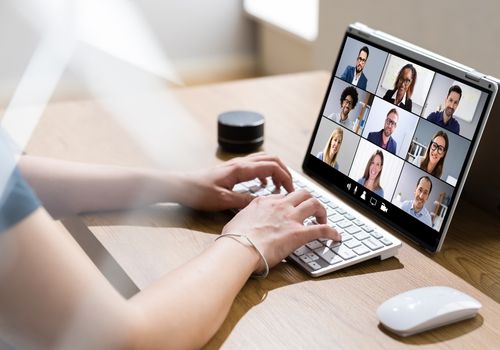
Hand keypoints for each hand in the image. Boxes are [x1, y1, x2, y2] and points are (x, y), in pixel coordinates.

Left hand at [177, 153, 292, 210]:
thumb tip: (263, 202)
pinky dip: (265, 172)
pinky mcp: (233, 169)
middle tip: (289, 187)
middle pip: (271, 158)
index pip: (272, 166)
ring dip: (275, 170)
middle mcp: (240, 163)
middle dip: (284, 171)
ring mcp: (236, 165)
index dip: (285, 177)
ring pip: (264, 160)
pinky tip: (263, 185)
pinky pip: (255, 166)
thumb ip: (245, 201)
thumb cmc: (198, 192)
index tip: (290, 191)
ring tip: (279, 187)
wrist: (182, 187)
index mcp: (240, 169)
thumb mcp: (223, 201)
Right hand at [221, 190, 340, 271]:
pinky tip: (336, 237)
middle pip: (302, 193)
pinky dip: (332, 232)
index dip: (290, 202)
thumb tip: (243, 224)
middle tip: (311, 211)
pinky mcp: (299, 234)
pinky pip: (321, 229)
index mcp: (264, 202)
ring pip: (314, 204)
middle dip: (310, 200)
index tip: (292, 209)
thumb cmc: (234, 239)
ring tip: (324, 219)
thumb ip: (245, 218)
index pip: (283, 196)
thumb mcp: (236, 221)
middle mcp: (280, 206)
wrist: (239, 249)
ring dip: (322, 211)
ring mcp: (290, 218)